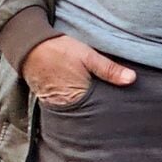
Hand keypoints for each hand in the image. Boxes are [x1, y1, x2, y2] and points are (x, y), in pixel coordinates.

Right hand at [21, 35, 135, 107]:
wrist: (28, 45)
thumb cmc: (58, 49)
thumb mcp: (87, 55)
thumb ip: (109, 69)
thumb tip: (132, 79)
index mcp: (77, 97)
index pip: (99, 112)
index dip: (111, 112)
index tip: (124, 114)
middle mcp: (65, 106)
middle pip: (88, 116)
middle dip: (100, 115)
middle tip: (116, 115)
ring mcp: (55, 105)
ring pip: (78, 114)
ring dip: (88, 112)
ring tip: (101, 111)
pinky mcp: (49, 100)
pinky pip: (67, 109)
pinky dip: (76, 107)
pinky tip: (83, 103)